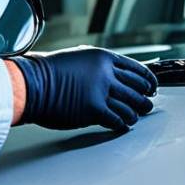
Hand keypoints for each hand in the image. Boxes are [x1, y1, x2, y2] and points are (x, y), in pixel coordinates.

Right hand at [11, 47, 157, 131]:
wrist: (33, 83)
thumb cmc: (48, 72)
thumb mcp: (78, 58)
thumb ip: (97, 66)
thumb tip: (110, 76)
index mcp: (104, 58)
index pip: (135, 69)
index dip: (147, 80)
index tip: (151, 86)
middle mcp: (107, 73)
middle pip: (136, 88)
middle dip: (145, 98)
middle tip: (148, 104)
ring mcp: (102, 91)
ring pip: (130, 106)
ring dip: (136, 113)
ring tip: (136, 117)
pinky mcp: (95, 110)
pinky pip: (117, 119)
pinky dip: (122, 124)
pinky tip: (122, 126)